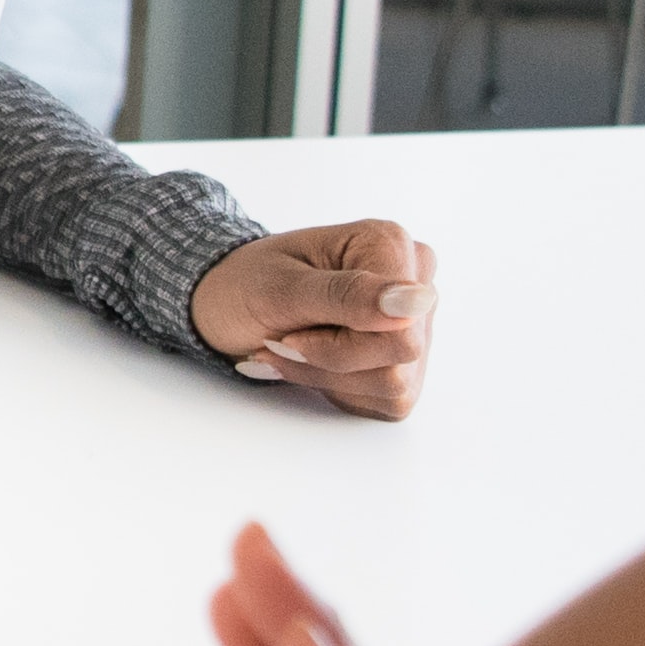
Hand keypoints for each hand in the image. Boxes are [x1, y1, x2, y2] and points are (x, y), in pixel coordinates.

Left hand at [188, 219, 437, 419]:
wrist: (227, 307)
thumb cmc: (247, 285)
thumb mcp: (283, 288)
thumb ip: (349, 294)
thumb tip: (417, 299)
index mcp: (391, 245)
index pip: (400, 329)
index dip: (342, 346)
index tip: (292, 332)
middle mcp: (415, 280)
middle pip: (401, 356)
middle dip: (330, 360)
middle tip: (285, 340)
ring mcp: (416, 324)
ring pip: (396, 385)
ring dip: (328, 377)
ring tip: (292, 348)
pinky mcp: (406, 364)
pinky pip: (389, 400)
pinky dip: (340, 390)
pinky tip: (313, 364)